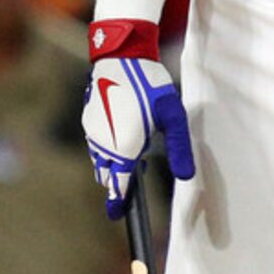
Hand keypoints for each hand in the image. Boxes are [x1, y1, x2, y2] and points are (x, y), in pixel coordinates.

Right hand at [82, 53, 194, 219]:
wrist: (121, 57)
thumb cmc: (151, 86)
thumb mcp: (173, 117)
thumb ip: (179, 149)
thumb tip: (186, 177)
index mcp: (124, 148)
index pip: (117, 185)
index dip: (118, 203)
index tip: (116, 216)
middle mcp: (103, 144)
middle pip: (107, 176)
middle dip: (119, 181)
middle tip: (140, 173)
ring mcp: (92, 133)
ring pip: (99, 161)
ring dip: (113, 165)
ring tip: (137, 152)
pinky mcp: (88, 121)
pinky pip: (95, 146)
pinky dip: (107, 150)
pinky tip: (126, 137)